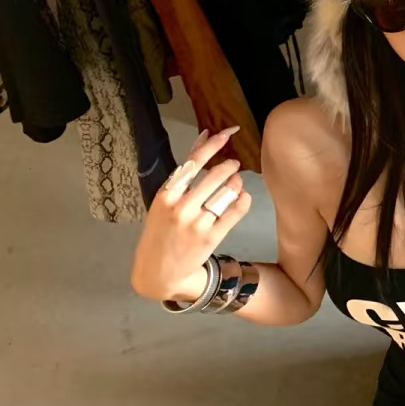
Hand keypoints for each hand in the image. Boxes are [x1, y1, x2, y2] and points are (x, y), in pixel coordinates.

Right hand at [131, 127, 252, 300]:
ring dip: (236, 183)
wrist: (159, 270)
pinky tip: (243, 197)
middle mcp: (181, 207)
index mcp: (166, 194)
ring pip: (226, 194)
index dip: (211, 146)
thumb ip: (185, 174)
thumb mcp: (165, 201)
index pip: (192, 164)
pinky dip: (243, 201)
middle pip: (214, 177)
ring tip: (237, 181)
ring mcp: (196, 223)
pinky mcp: (211, 237)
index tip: (226, 134)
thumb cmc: (162, 231)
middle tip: (234, 165)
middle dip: (229, 167)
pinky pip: (234, 213)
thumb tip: (204, 137)